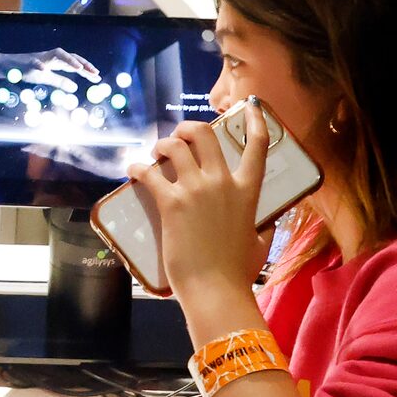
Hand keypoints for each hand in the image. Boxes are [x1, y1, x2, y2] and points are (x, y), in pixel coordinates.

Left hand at [132, 109, 272, 310]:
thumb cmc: (238, 273)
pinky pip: (149, 173)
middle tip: (178, 138)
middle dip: (187, 129)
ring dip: (161, 146)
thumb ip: (262, 228)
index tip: (250, 106)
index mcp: (248, 192)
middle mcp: (223, 183)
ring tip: (154, 155)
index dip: (255, 122)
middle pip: (203, 134)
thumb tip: (263, 225)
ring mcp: (196, 190)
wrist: (216, 289)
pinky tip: (132, 171)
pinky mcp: (171, 202)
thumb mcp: (260, 244)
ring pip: (174, 147)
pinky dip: (137, 168)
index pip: (257, 147)